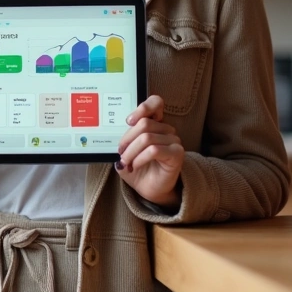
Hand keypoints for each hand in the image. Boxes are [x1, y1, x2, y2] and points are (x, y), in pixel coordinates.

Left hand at [116, 95, 183, 209]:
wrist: (150, 189)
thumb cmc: (139, 168)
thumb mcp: (126, 151)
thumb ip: (124, 139)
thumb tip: (114, 134)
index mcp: (155, 124)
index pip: (156, 103)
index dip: (143, 108)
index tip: (129, 121)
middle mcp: (167, 130)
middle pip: (144, 124)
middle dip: (127, 139)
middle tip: (121, 153)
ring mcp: (174, 141)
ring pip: (147, 138)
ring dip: (131, 152)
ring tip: (127, 163)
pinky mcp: (176, 154)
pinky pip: (154, 150)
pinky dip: (140, 158)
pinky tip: (136, 165)